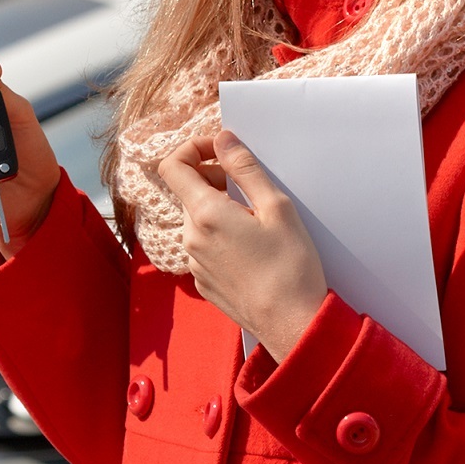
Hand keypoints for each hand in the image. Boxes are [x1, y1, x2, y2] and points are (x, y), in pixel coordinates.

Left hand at [155, 130, 328, 361]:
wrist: (291, 324)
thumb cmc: (290, 265)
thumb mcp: (276, 207)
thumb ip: (245, 168)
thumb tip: (222, 139)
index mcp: (205, 214)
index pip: (173, 165)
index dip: (193, 148)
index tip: (221, 151)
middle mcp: (190, 238)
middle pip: (187, 192)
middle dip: (212, 179)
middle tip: (248, 187)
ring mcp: (194, 263)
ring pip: (196, 221)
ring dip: (218, 209)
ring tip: (255, 221)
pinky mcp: (203, 282)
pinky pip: (203, 247)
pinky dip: (220, 236)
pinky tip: (251, 249)